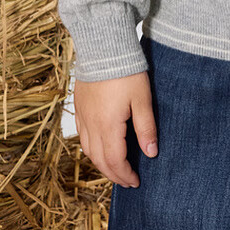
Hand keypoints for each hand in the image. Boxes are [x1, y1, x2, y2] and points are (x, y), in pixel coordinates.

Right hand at [73, 71, 157, 187]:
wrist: (103, 47)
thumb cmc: (126, 71)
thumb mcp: (142, 99)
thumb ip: (146, 128)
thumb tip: (151, 153)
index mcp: (107, 126)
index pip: (114, 161)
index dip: (125, 175)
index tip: (136, 182)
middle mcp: (91, 125)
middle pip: (99, 160)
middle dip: (113, 174)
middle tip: (127, 181)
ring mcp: (82, 116)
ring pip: (88, 150)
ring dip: (101, 164)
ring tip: (115, 168)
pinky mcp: (79, 107)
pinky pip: (82, 136)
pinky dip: (91, 149)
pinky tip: (100, 147)